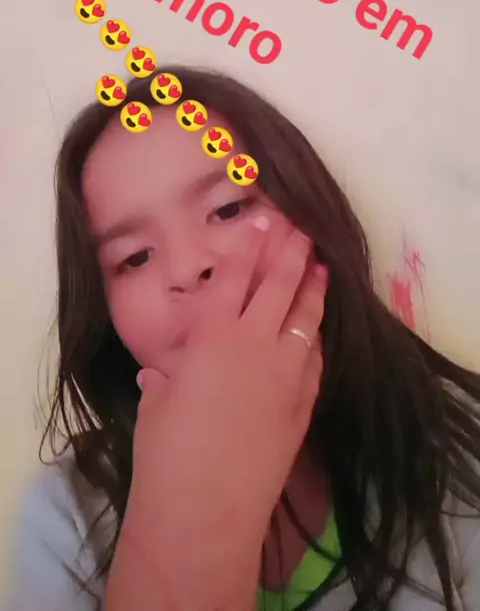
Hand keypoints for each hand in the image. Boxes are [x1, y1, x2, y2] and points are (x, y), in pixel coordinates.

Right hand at [117, 218, 327, 609]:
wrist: (205, 508)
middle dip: (292, 250)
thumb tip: (163, 374)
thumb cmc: (167, 451)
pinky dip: (316, 336)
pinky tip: (318, 328)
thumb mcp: (158, 401)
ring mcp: (285, 372)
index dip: (251, 243)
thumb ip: (167, 377)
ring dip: (314, 286)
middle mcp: (253, 343)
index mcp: (211, 334)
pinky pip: (314, 357)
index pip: (236, 274)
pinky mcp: (303, 402)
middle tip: (302, 227)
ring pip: (305, 316)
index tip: (264, 218)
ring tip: (321, 263)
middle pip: (279, 284)